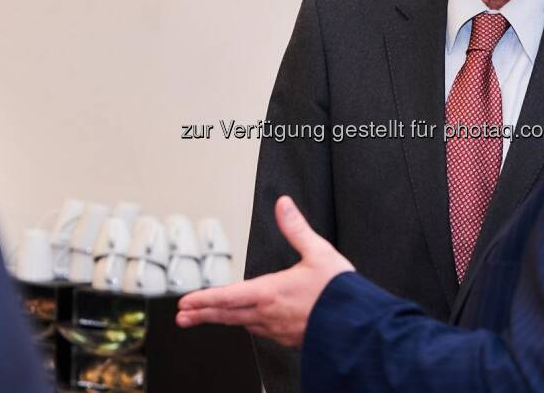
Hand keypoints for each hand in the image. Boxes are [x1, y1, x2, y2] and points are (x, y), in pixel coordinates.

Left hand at [176, 195, 353, 346]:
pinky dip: (249, 325)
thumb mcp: (318, 251)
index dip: (203, 299)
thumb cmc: (339, 293)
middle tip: (183, 317)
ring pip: (243, 325)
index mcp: (270, 293)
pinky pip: (262, 332)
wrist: (360, 326)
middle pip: (227, 315)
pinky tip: (251, 323)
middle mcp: (269, 315)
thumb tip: (283, 205)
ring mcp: (279, 330)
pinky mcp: (290, 339)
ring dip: (224, 320)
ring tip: (211, 318)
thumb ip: (296, 228)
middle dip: (202, 315)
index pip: (226, 296)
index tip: (184, 302)